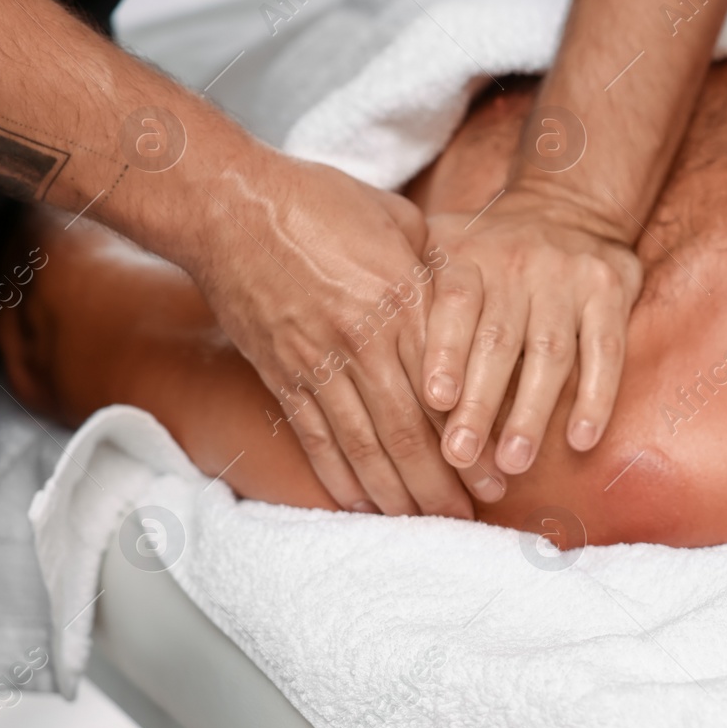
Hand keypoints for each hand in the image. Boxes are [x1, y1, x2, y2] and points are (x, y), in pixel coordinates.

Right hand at [189, 156, 474, 518]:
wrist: (229, 205)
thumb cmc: (323, 202)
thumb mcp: (401, 223)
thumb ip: (438, 273)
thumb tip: (474, 308)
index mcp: (400, 300)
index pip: (447, 388)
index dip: (472, 439)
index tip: (497, 475)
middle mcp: (360, 340)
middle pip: (408, 430)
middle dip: (441, 483)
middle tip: (470, 517)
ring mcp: (315, 361)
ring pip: (362, 445)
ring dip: (395, 493)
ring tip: (424, 524)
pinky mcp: (279, 373)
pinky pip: (314, 437)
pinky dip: (338, 477)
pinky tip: (360, 507)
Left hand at [419, 189, 642, 492]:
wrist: (569, 205)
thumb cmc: (488, 247)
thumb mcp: (441, 244)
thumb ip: (406, 285)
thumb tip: (351, 351)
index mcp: (469, 254)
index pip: (456, 304)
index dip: (446, 352)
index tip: (434, 401)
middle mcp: (519, 263)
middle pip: (500, 340)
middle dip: (480, 403)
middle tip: (460, 457)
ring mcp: (569, 278)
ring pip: (551, 352)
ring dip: (532, 412)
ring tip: (512, 463)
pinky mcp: (611, 293)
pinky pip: (606, 351)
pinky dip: (595, 397)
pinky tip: (579, 440)